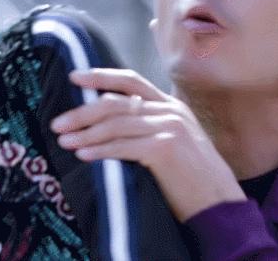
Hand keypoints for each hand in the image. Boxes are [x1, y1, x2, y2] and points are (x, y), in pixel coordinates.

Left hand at [50, 68, 246, 220]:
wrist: (219, 201)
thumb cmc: (189, 174)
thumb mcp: (171, 138)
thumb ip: (146, 123)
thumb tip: (105, 120)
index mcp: (169, 104)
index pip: (130, 80)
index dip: (101, 76)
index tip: (74, 77)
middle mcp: (169, 110)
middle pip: (116, 102)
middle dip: (83, 111)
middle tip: (58, 123)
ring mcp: (169, 127)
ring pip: (116, 123)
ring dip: (85, 133)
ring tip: (64, 141)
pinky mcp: (166, 148)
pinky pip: (123, 146)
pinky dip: (100, 150)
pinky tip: (83, 155)